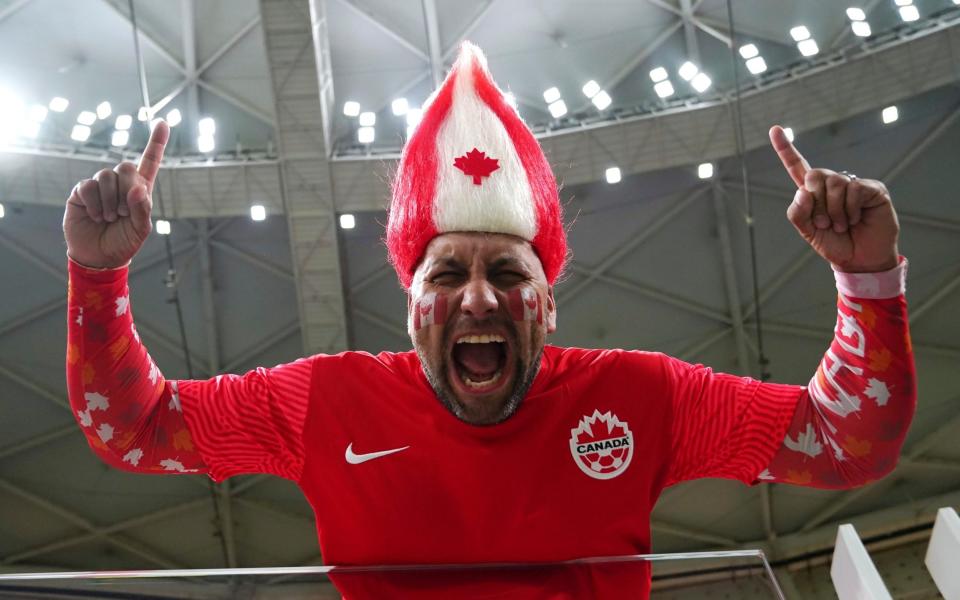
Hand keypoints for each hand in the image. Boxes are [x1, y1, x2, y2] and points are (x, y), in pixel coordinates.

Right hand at [63, 121, 169, 268]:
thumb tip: (138, 188)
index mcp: (140, 190)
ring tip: (109, 218)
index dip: (157, 143)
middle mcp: (121, 184)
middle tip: (122, 214)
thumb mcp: (140, 231)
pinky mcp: (82, 191)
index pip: (150, 162)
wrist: (98, 256)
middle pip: (127, 167)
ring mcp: (101, 186)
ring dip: (110, 201)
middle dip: (127, 190)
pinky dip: (94, 203)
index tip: (163, 123)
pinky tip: (95, 215)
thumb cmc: (123, 242)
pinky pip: (88, 186)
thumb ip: (143, 209)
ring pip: (107, 176)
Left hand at [769, 125, 898, 272]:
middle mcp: (832, 184)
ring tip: (841, 224)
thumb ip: (798, 213)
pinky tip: (855, 219)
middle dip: (816, 203)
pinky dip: (850, 209)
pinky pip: (854, 189)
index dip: (785, 149)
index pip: (797, 166)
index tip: (775, 129)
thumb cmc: (835, 244)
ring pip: (834, 182)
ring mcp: (853, 184)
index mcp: (813, 193)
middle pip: (814, 174)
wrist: (860, 259)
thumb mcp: (808, 232)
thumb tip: (803, 191)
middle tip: (824, 223)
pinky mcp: (872, 188)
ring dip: (834, 210)